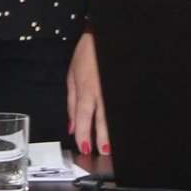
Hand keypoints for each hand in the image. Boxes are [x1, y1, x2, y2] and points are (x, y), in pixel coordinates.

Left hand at [66, 32, 108, 155]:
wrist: (101, 39)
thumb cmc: (86, 56)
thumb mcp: (71, 77)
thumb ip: (71, 103)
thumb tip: (70, 125)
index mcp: (86, 89)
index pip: (83, 116)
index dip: (83, 133)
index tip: (84, 146)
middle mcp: (101, 92)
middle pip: (101, 119)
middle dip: (101, 137)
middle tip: (101, 152)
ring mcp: (112, 90)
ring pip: (113, 115)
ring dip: (111, 132)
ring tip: (111, 146)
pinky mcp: (120, 88)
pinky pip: (119, 107)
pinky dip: (118, 120)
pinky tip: (118, 129)